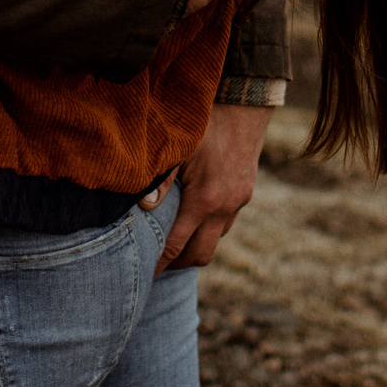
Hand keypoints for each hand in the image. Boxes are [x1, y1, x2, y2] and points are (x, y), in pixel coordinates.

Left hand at [146, 103, 272, 272]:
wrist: (244, 109)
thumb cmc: (205, 126)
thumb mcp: (177, 148)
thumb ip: (159, 180)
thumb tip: (142, 207)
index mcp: (204, 201)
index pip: (176, 245)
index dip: (159, 264)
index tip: (145, 277)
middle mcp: (224, 208)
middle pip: (200, 255)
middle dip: (178, 264)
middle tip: (157, 264)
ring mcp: (237, 204)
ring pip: (215, 241)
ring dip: (195, 246)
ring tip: (174, 244)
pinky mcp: (244, 196)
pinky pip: (225, 224)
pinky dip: (208, 229)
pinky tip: (194, 219)